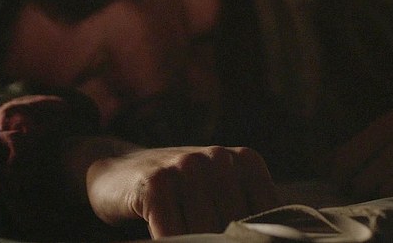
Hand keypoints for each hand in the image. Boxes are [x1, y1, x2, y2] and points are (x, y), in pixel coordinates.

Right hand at [85, 145, 278, 237]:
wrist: (117, 172)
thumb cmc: (178, 193)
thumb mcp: (218, 194)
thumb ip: (246, 214)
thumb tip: (275, 239)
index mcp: (245, 161)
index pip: (270, 216)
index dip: (255, 238)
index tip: (241, 241)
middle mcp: (218, 158)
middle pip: (237, 227)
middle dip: (223, 241)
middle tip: (206, 241)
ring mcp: (185, 167)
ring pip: (207, 233)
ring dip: (197, 242)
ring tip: (186, 238)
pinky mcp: (155, 184)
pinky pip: (173, 234)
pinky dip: (172, 242)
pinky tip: (166, 240)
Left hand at [326, 107, 392, 198]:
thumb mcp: (391, 132)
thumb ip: (357, 148)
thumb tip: (322, 166)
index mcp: (392, 123)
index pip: (346, 161)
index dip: (341, 178)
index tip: (345, 184)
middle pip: (364, 182)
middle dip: (367, 190)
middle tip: (378, 187)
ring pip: (387, 193)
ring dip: (389, 197)